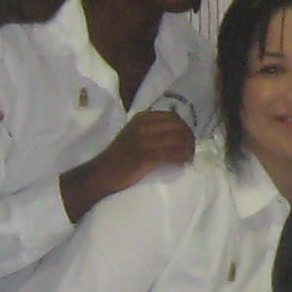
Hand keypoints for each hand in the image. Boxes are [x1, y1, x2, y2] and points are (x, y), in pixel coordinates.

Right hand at [61, 110, 197, 219]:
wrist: (100, 174)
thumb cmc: (119, 158)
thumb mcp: (134, 135)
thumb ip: (151, 130)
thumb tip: (178, 134)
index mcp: (142, 119)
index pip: (173, 118)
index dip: (185, 129)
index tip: (187, 141)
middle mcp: (143, 126)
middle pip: (179, 128)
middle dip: (189, 139)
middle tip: (190, 152)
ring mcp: (144, 141)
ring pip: (178, 141)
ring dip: (187, 151)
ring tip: (187, 160)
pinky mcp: (145, 157)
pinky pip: (172, 155)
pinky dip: (180, 160)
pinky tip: (180, 165)